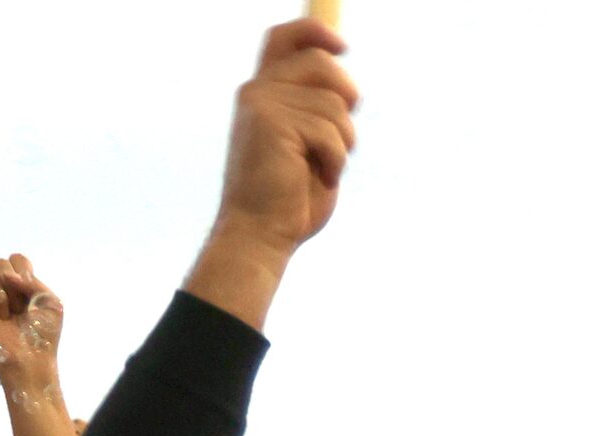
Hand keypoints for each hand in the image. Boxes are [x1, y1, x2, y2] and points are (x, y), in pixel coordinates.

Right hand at [0, 253, 66, 384]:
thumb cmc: (43, 335)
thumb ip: (32, 280)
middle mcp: (2, 289)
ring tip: (6, 316)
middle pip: (0, 262)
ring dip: (0, 294)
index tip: (31, 292)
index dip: (23, 270)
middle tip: (19, 309)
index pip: (16, 259)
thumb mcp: (50, 301)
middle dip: (12, 285)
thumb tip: (7, 275)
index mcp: (22, 285)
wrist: (30, 358)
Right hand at [211, 20, 358, 261]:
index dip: (314, 31)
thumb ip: (315, 114)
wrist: (258, 236)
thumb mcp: (305, 149)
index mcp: (262, 95)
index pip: (283, 38)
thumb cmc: (287, 202)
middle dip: (347, 96)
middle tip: (345, 138)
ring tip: (322, 168)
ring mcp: (263, 104)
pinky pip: (330, 130)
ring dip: (343, 142)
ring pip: (333, 104)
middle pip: (320, 62)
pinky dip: (336, 159)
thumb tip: (347, 91)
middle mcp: (257, 91)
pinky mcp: (273, 122)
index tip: (342, 45)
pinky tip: (318, 177)